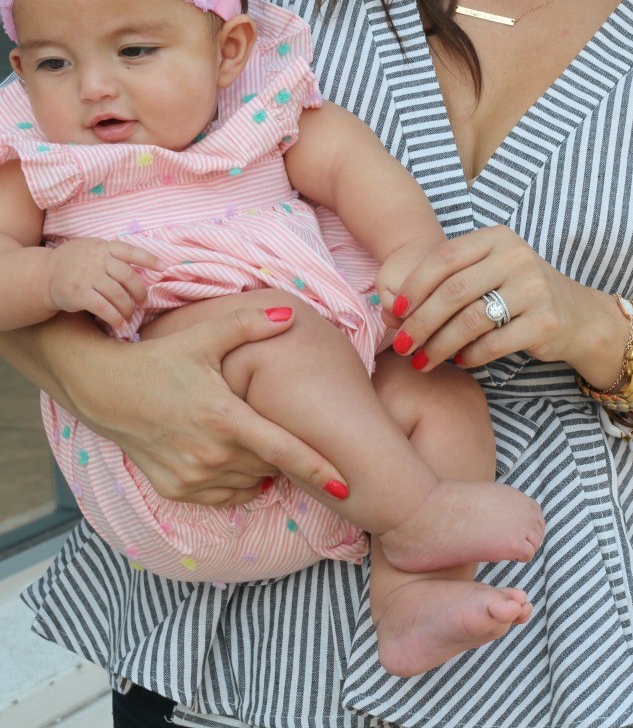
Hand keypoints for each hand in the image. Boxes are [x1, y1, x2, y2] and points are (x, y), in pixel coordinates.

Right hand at [46, 238, 158, 330]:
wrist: (44, 274)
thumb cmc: (75, 263)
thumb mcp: (92, 249)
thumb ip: (112, 255)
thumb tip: (142, 269)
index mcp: (103, 247)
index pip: (131, 251)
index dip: (149, 259)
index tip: (164, 267)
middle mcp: (96, 260)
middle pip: (128, 276)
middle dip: (139, 291)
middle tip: (143, 301)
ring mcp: (87, 276)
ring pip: (118, 294)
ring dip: (128, 308)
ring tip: (130, 315)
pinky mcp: (79, 294)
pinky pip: (103, 308)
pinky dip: (115, 318)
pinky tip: (121, 325)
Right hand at [73, 306, 348, 505]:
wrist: (107, 391)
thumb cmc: (160, 360)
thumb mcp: (204, 338)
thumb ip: (249, 325)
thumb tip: (289, 313)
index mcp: (225, 417)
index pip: (283, 451)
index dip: (318, 469)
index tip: (348, 484)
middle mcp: (211, 454)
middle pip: (271, 466)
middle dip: (282, 450)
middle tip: (275, 424)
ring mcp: (193, 477)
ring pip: (250, 481)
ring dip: (260, 466)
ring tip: (247, 435)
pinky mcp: (177, 490)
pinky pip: (224, 495)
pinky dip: (237, 480)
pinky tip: (230, 455)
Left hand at [385, 226, 629, 387]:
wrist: (578, 315)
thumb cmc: (519, 292)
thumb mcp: (490, 270)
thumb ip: (451, 280)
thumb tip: (394, 308)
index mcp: (497, 238)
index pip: (444, 258)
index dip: (415, 285)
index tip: (397, 312)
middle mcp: (516, 257)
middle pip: (453, 292)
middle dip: (421, 323)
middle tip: (401, 346)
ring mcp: (533, 288)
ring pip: (470, 320)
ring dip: (439, 346)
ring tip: (422, 362)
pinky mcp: (544, 322)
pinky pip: (493, 344)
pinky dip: (469, 356)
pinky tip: (458, 362)